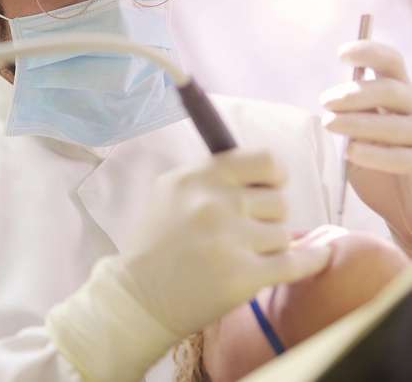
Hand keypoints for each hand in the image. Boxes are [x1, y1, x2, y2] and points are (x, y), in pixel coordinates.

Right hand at [46, 149, 330, 381]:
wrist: (139, 296)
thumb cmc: (156, 243)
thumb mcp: (170, 192)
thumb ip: (211, 176)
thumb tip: (265, 170)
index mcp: (198, 178)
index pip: (264, 161)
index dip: (274, 175)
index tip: (271, 186)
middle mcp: (215, 203)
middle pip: (278, 201)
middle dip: (266, 218)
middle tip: (242, 233)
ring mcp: (231, 240)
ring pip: (284, 234)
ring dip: (269, 246)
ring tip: (239, 256)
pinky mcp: (245, 275)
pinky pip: (297, 262)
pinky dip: (312, 260)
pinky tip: (320, 256)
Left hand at [320, 41, 411, 245]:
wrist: (399, 209)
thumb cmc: (376, 169)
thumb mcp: (358, 138)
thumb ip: (351, 116)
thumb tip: (333, 99)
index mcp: (399, 97)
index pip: (391, 63)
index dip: (370, 52)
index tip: (342, 54)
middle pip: (391, 90)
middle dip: (355, 93)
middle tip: (326, 102)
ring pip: (397, 123)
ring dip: (359, 121)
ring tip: (330, 125)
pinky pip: (405, 157)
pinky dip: (377, 154)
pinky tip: (353, 152)